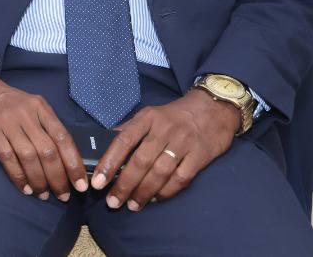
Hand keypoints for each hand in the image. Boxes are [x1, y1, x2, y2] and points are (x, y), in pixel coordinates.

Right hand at [0, 63, 86, 200]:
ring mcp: (6, 122)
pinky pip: (8, 158)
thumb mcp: (30, 106)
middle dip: (58, 178)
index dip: (74, 164)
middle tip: (63, 195)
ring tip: (43, 194)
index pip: (63, 138)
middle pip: (47, 151)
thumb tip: (66, 159)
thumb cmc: (6, 101)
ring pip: (29, 157)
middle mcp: (25, 113)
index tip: (81, 184)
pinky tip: (25, 188)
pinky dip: (18, 176)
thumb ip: (46, 126)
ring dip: (39, 180)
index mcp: (40, 107)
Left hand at [92, 91, 237, 210]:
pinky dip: (166, 192)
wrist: (214, 108)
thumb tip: (105, 142)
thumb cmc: (175, 115)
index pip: (124, 140)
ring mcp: (184, 143)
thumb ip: (130, 129)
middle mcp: (164, 130)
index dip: (109, 162)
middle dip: (124, 185)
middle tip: (113, 202)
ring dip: (144, 192)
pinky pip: (181, 178)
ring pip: (160, 172)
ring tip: (132, 205)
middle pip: (141, 161)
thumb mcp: (150, 114)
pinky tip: (155, 198)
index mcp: (147, 118)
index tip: (98, 182)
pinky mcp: (200, 156)